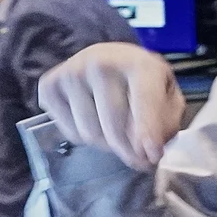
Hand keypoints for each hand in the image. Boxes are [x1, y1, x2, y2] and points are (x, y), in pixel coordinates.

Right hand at [39, 42, 184, 170]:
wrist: (110, 59)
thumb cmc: (142, 82)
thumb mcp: (167, 97)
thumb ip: (165, 124)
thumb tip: (150, 151)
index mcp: (140, 63)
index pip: (144, 101)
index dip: (148, 132)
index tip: (153, 155)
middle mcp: (103, 63)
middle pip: (114, 128)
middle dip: (129, 152)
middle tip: (139, 157)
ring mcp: (72, 72)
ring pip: (90, 135)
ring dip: (106, 144)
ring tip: (116, 129)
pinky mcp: (49, 86)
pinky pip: (70, 133)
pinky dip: (83, 136)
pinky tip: (93, 118)